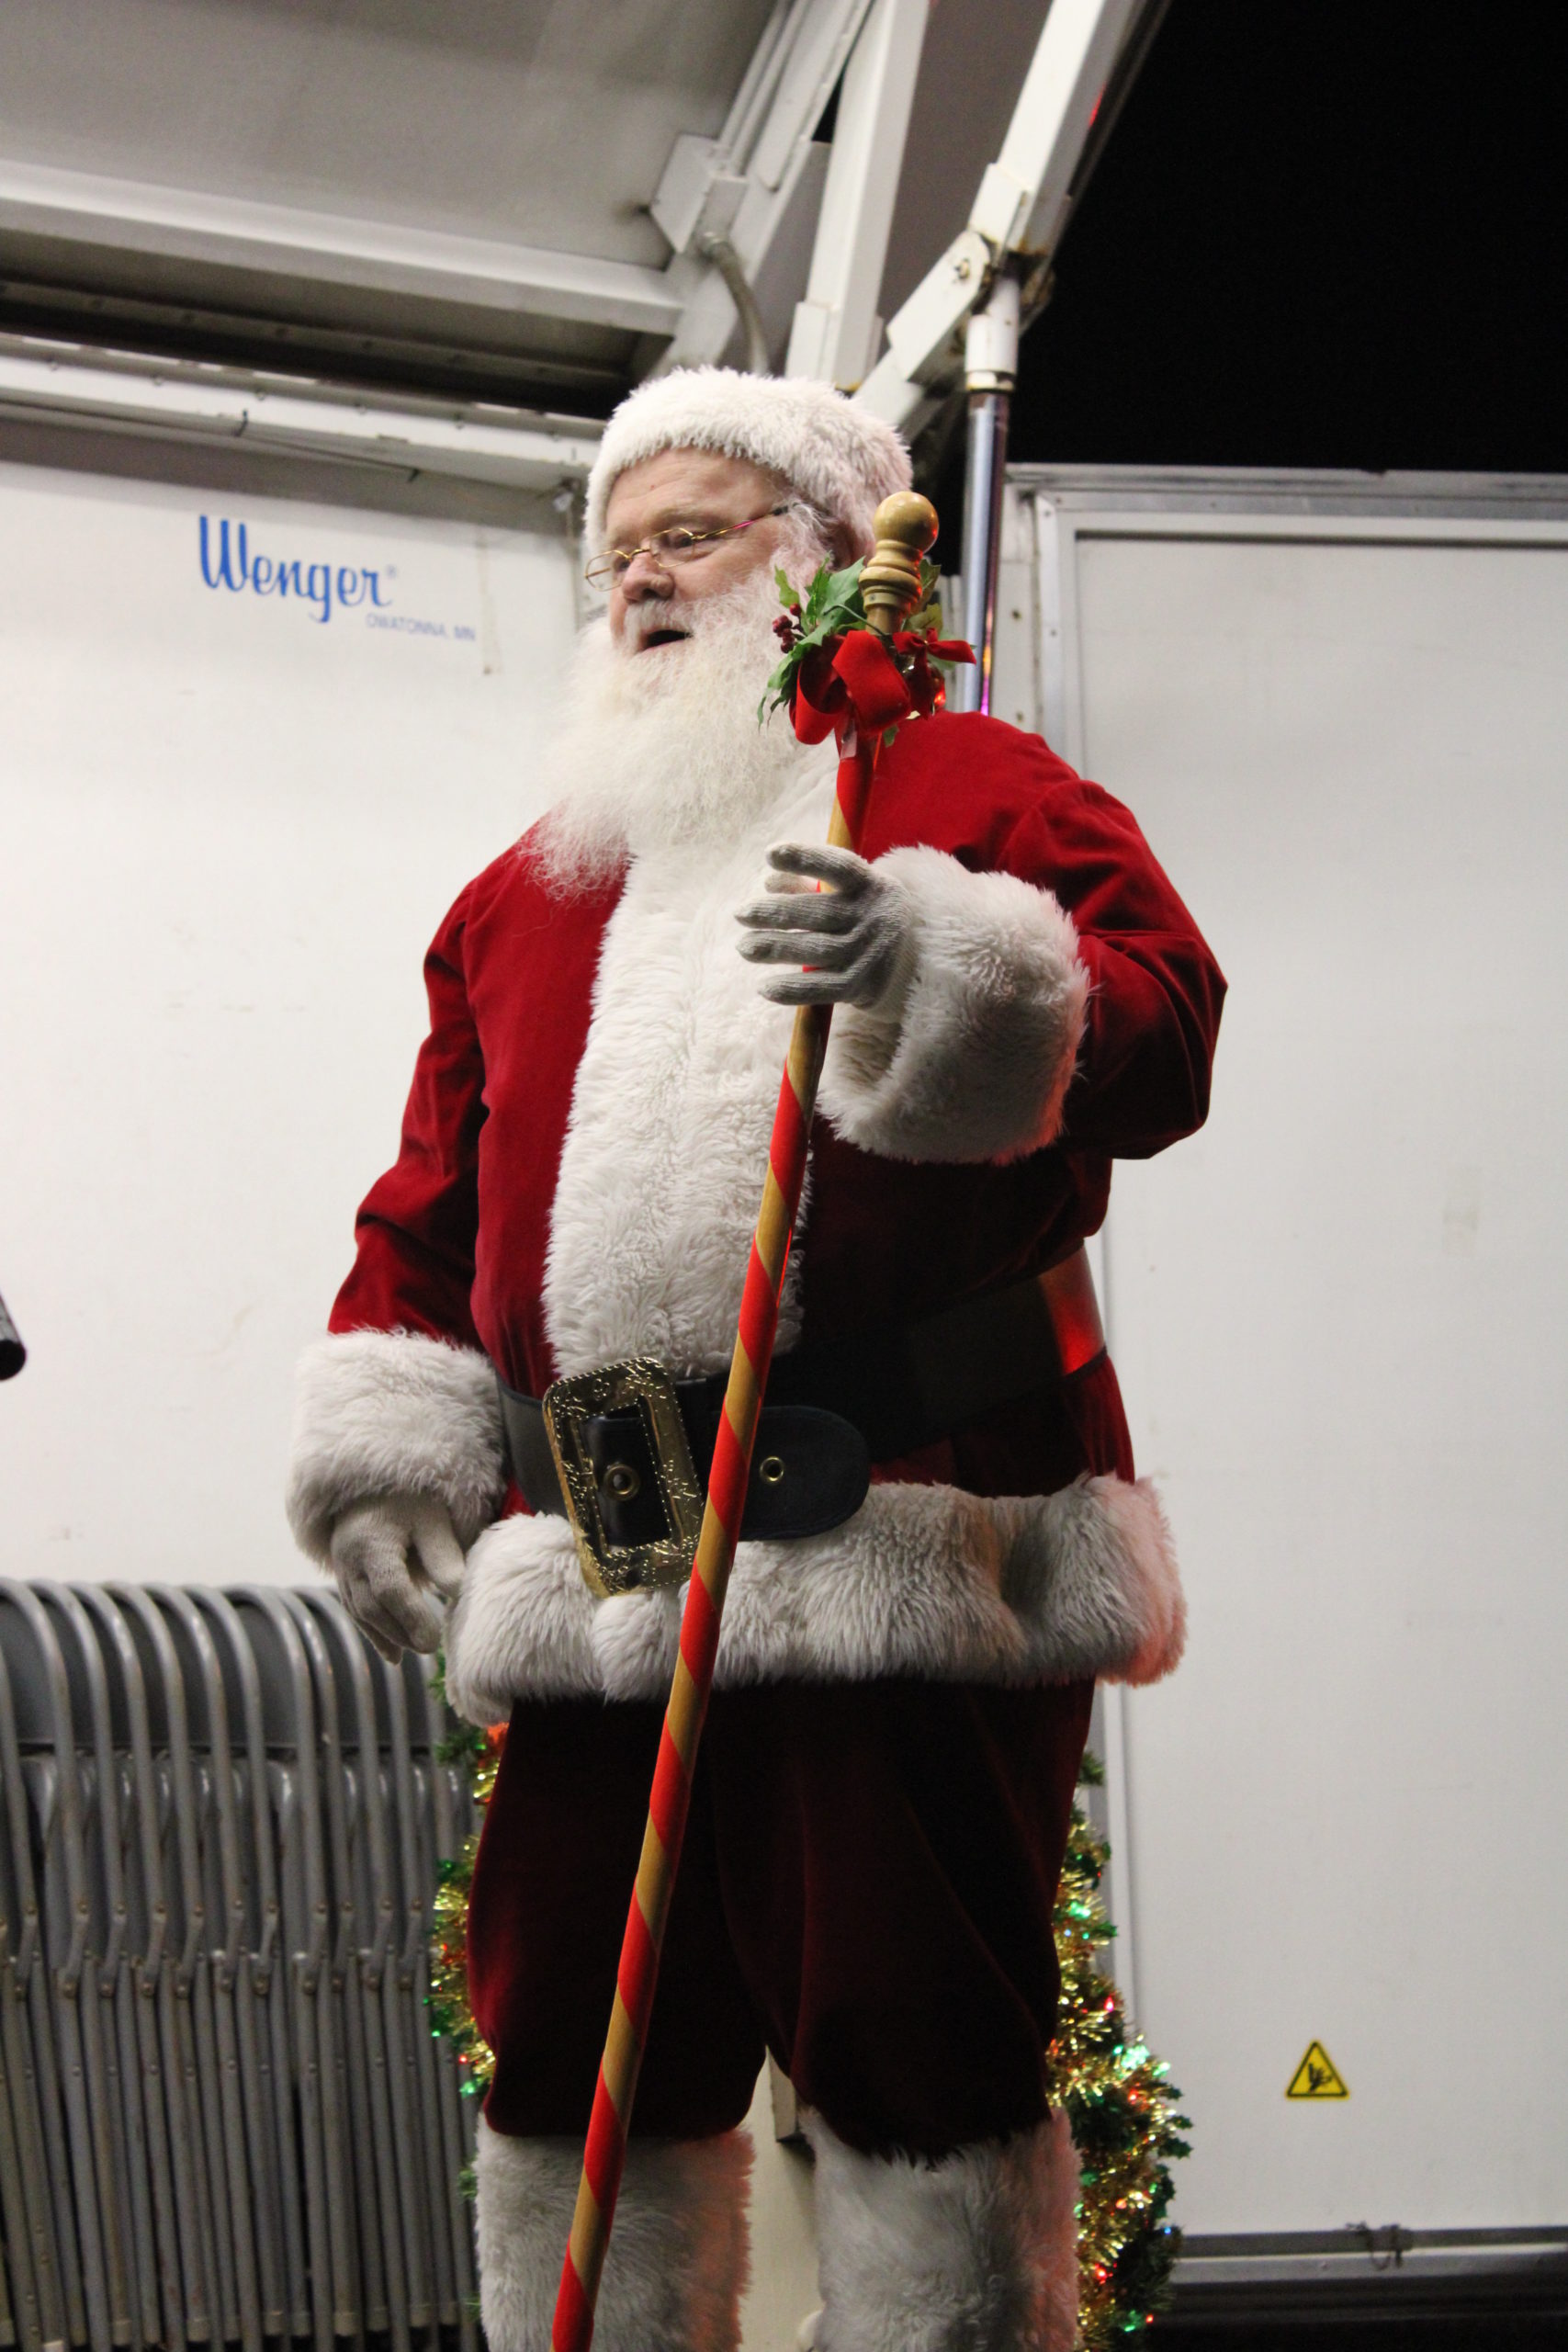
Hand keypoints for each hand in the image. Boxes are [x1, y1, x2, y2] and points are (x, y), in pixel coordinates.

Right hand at [329, 1493, 466, 1663]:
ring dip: (387, 1636)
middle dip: (399, 1631)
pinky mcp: (343, 1576)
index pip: (389, 1588)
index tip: (433, 1640)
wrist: (374, 1485)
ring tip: (415, 1652)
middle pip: (371, 1606)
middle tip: (429, 1649)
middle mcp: (348, 1558)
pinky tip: (394, 1654)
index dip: (410, 1617)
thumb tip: (457, 1594)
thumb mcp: (433, 1520)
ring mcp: (341, 1568)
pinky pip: (355, 1610)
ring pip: (360, 1612)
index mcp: (370, 1541)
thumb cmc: (410, 1501)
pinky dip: (374, 1632)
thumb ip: (443, 1556)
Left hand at [735, 843, 913, 1008]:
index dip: (804, 858)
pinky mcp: (862, 986)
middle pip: (817, 913)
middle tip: (740, 914)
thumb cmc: (864, 915)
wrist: (915, 959)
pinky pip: (822, 989)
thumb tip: (769, 881)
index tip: (770, 854)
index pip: (837, 866)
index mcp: (870, 885)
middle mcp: (871, 917)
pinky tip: (764, 988)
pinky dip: (792, 990)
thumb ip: (809, 883)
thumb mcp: (849, 892)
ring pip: (814, 950)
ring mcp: (868, 953)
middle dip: (774, 913)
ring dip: (774, 949)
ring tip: (745, 947)